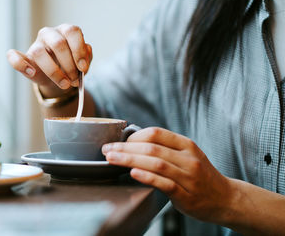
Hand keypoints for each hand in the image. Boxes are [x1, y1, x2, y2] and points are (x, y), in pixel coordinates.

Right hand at [7, 24, 92, 97]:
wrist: (60, 79)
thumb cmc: (72, 66)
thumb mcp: (83, 62)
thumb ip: (86, 58)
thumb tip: (84, 59)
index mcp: (65, 31)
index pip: (72, 31)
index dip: (79, 50)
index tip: (83, 68)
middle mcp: (49, 34)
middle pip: (58, 43)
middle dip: (69, 65)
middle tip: (75, 80)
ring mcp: (35, 45)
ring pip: (39, 52)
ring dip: (54, 71)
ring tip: (64, 84)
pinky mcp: (24, 58)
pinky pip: (14, 57)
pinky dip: (20, 64)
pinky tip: (31, 72)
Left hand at [102, 127, 233, 222]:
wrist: (225, 199)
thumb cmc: (200, 176)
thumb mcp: (188, 155)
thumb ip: (166, 149)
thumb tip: (133, 142)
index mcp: (186, 145)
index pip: (156, 133)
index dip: (134, 136)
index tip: (117, 141)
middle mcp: (188, 158)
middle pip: (152, 148)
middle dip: (125, 147)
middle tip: (107, 150)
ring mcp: (188, 177)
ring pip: (155, 163)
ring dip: (130, 160)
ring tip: (112, 159)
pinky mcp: (186, 195)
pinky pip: (164, 184)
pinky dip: (147, 177)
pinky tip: (133, 173)